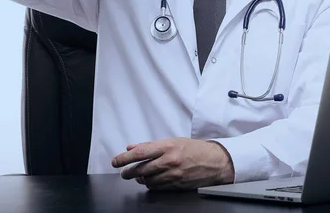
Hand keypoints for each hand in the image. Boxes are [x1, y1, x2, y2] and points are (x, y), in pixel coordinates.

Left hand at [111, 138, 234, 190]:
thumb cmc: (194, 148)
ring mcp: (173, 175)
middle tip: (123, 172)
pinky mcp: (176, 185)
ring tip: (136, 176)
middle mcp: (169, 161)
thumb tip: (131, 147)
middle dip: (129, 172)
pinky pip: (157, 188)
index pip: (140, 153)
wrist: (214, 161)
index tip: (116, 161)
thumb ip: (151, 145)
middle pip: (141, 169)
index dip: (125, 158)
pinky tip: (148, 182)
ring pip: (148, 180)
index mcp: (167, 146)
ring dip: (139, 179)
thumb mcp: (173, 141)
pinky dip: (150, 185)